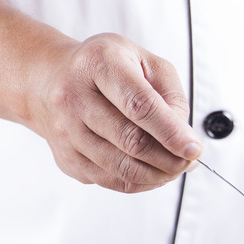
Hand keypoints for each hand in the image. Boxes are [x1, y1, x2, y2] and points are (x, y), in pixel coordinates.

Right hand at [26, 33, 202, 192]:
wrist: (49, 79)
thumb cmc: (105, 68)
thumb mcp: (144, 61)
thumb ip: (170, 95)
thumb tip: (183, 136)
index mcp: (98, 64)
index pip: (139, 105)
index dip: (171, 132)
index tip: (194, 148)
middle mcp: (74, 97)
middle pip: (131, 141)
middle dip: (170, 158)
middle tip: (190, 160)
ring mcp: (66, 131)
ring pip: (122, 168)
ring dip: (159, 174)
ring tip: (177, 167)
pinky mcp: (67, 158)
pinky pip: (112, 181)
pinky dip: (141, 182)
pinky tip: (155, 172)